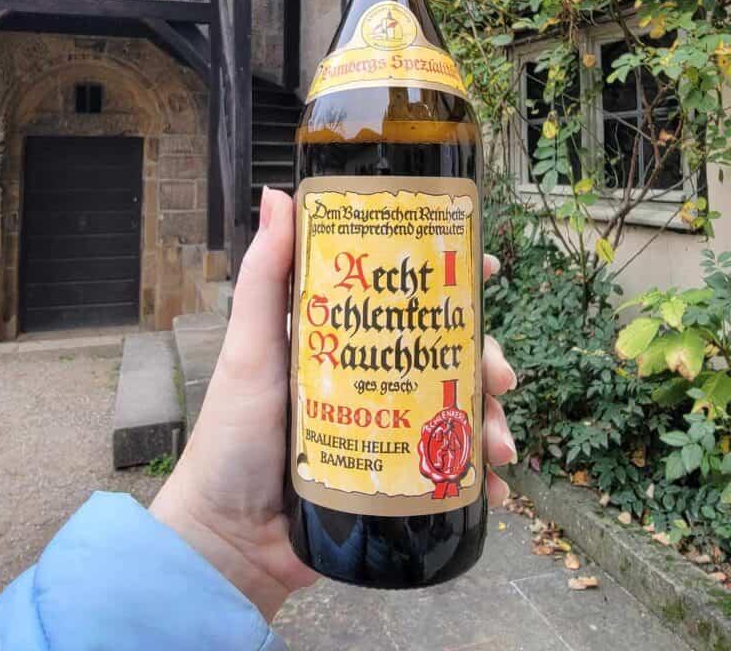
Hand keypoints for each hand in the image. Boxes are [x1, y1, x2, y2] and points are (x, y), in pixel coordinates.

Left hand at [151, 187, 517, 621]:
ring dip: (491, 422)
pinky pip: (450, 473)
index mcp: (346, 339)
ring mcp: (388, 429)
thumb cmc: (232, 435)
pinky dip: (479, 480)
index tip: (485, 268)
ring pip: (457, 411)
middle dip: (486, 359)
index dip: (452, 281)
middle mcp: (372, 377)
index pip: (406, 298)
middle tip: (501, 378)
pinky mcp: (395, 480)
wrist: (229, 538)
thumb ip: (263, 275)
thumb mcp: (250, 348)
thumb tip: (278, 192)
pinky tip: (496, 491)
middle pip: (446, 353)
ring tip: (500, 447)